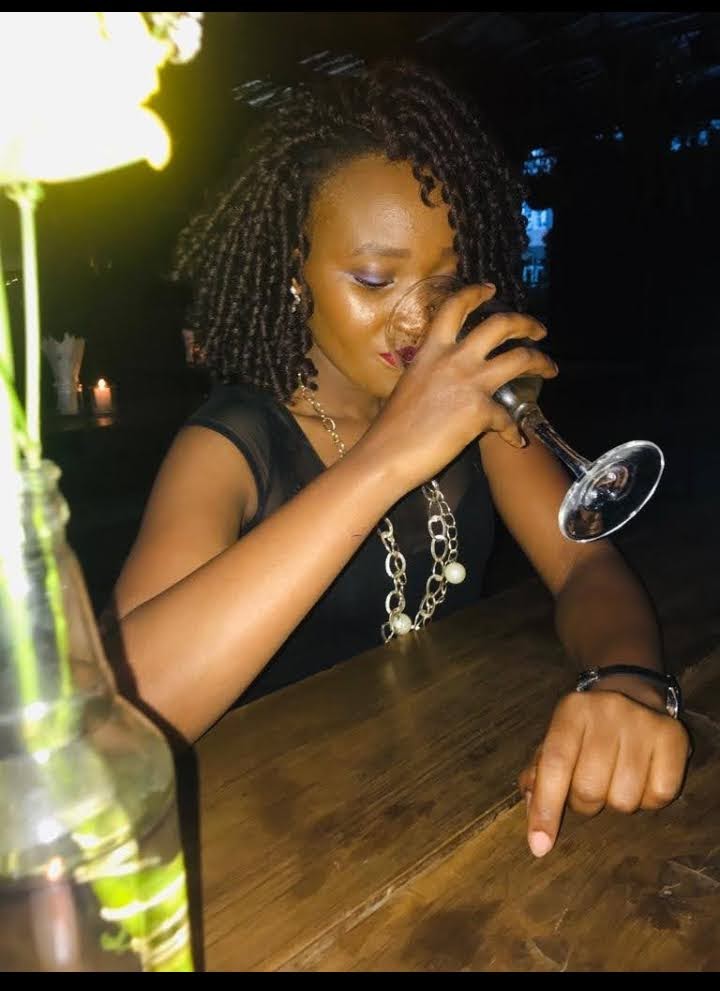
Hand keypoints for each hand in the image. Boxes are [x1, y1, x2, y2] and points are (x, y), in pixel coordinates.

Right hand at [368, 282, 558, 491]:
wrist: (387, 455)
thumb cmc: (391, 428)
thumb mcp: (410, 386)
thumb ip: (431, 374)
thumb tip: (445, 382)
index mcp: (431, 351)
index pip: (455, 308)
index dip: (475, 294)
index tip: (490, 290)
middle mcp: (453, 359)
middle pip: (500, 325)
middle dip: (525, 323)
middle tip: (539, 330)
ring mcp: (469, 383)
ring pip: (520, 358)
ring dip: (541, 361)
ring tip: (550, 368)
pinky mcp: (480, 411)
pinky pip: (509, 418)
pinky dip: (513, 431)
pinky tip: (515, 440)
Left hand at [518, 689, 690, 857]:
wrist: (632, 695)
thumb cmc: (585, 731)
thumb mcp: (556, 741)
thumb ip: (540, 777)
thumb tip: (536, 823)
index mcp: (572, 710)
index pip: (555, 764)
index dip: (546, 807)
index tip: (539, 845)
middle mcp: (607, 710)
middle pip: (589, 788)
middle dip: (584, 804)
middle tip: (587, 791)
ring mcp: (643, 723)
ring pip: (625, 800)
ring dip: (616, 803)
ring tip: (615, 780)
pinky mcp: (674, 738)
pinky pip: (659, 797)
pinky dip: (648, 801)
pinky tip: (642, 779)